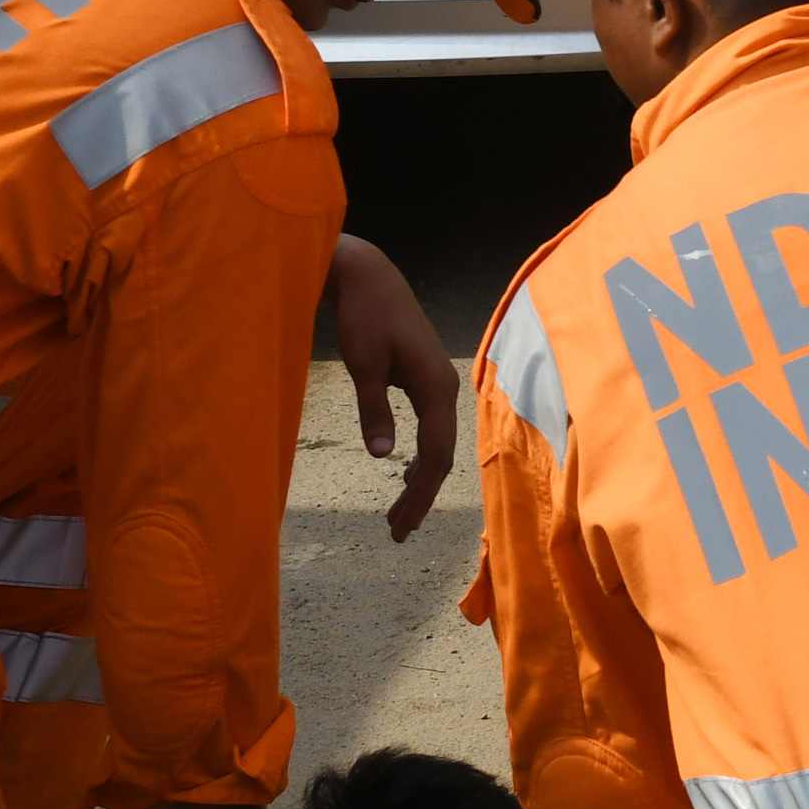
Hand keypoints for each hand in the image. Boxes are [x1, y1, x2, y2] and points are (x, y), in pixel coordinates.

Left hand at [327, 233, 458, 537]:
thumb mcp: (363, 364)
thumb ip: (374, 410)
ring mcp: (438, 384)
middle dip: (419, 496)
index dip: (419, 494)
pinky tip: (405, 474)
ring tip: (398, 515)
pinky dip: (419, 457)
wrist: (368, 276)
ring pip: (436, 444)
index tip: (400, 525)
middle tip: (396, 532)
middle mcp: (445, 389)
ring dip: (419, 480)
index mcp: (436, 388)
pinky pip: (430, 429)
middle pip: (440, 456)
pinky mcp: (425, 380)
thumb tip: (382, 456)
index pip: (435, 456)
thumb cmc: (363, 316)